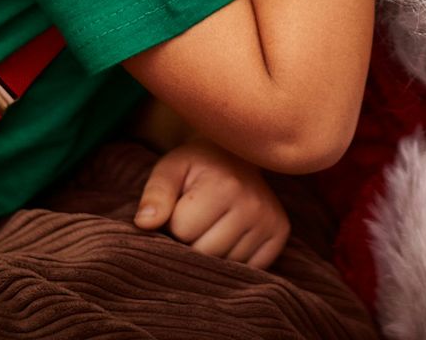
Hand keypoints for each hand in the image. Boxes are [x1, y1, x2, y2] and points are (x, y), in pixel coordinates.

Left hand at [133, 136, 290, 268]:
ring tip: (215, 222)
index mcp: (226, 185)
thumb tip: (145, 223)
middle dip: (192, 240)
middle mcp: (254, 203)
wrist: (237, 156)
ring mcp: (271, 219)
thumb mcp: (171, 169)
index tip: (183, 203)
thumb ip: (155, 194)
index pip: (184, 230)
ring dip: (213, 251)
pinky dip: (234, 258)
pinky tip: (231, 232)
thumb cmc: (198, 165)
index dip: (175, 221)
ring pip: (225, 264)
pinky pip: (248, 268)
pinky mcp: (281, 232)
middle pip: (205, 252)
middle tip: (198, 216)